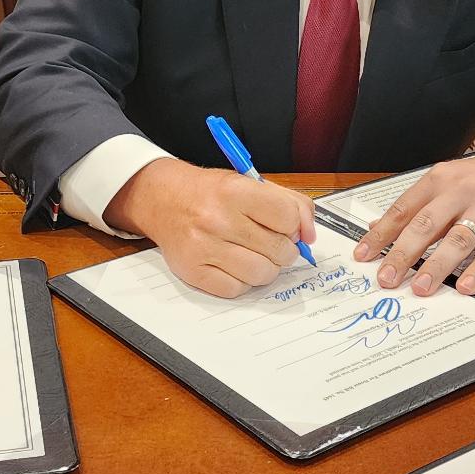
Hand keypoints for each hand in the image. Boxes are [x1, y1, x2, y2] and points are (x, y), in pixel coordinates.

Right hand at [107, 157, 316, 298]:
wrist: (164, 199)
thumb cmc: (212, 193)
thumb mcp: (251, 183)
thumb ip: (290, 203)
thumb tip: (310, 235)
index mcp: (236, 191)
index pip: (288, 218)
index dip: (293, 226)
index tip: (284, 226)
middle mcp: (218, 219)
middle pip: (279, 251)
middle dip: (282, 250)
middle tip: (271, 242)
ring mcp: (204, 247)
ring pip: (262, 275)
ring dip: (266, 268)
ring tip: (255, 255)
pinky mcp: (193, 271)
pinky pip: (236, 290)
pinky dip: (242, 281)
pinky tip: (235, 265)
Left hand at [353, 138, 474, 296]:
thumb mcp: (449, 182)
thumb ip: (417, 205)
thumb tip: (378, 227)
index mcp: (441, 180)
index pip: (404, 209)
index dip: (381, 234)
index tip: (364, 256)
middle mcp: (463, 191)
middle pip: (427, 225)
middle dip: (403, 254)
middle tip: (387, 278)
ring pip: (459, 239)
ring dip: (437, 265)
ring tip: (420, 287)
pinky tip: (465, 286)